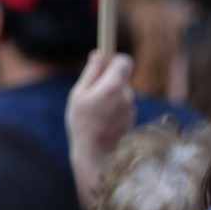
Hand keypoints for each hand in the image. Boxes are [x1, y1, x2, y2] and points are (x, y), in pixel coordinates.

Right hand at [66, 50, 134, 209]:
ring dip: (111, 95)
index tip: (106, 63)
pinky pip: (123, 105)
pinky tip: (102, 120)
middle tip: (92, 91)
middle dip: (109, 80)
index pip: (125, 61)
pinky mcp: (132, 118)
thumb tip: (98, 55)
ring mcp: (131, 108)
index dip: (116, 59)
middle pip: (122, 77)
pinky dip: (114, 108)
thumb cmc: (82, 122)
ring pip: (122, 92)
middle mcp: (126, 95)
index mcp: (113, 85)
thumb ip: (90, 73)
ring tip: (95, 110)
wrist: (96, 154)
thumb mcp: (78, 94)